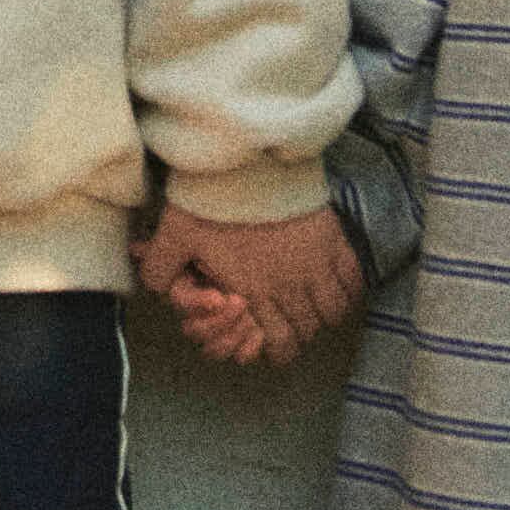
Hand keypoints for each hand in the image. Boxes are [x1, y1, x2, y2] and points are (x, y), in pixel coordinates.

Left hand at [133, 204, 366, 366]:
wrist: (248, 158)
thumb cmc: (212, 199)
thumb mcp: (175, 235)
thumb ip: (160, 269)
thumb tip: (155, 290)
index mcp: (255, 291)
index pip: (279, 341)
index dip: (279, 351)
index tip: (276, 347)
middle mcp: (291, 284)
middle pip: (308, 328)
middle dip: (300, 334)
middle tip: (293, 327)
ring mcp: (317, 262)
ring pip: (334, 309)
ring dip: (325, 313)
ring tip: (315, 307)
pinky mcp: (334, 238)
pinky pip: (353, 277)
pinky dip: (349, 287)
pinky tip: (338, 282)